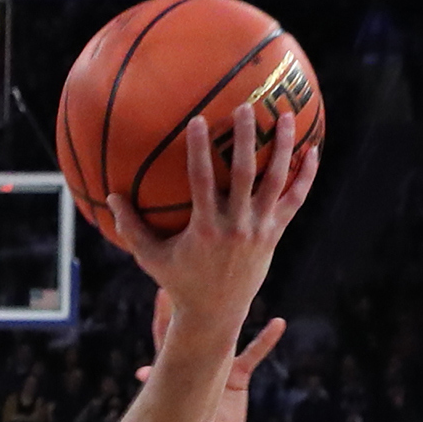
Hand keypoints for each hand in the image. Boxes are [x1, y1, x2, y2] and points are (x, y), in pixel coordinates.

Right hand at [105, 104, 318, 338]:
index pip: (201, 181)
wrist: (215, 315)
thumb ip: (131, 228)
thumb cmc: (179, 283)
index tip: (198, 120)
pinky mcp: (274, 234)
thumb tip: (110, 197)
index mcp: (204, 229)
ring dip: (282, 147)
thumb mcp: (151, 258)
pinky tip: (312, 152)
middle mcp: (235, 227)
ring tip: (283, 116)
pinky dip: (305, 177)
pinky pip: (294, 201)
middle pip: (244, 174)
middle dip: (245, 139)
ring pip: (274, 182)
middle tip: (245, 107)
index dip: (199, 150)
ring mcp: (258, 230)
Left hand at [142, 294, 286, 421]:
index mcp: (176, 364)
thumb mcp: (170, 405)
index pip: (167, 331)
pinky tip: (279, 323)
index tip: (163, 288)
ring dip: (237, 313)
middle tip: (200, 271)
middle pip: (198, 322)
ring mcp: (219, 364)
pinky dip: (266, 340)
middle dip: (198, 299)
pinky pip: (255, 354)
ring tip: (244, 289)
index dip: (164, 311)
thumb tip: (140, 372)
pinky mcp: (238, 376)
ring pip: (229, 332)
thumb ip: (158, 385)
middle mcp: (198, 357)